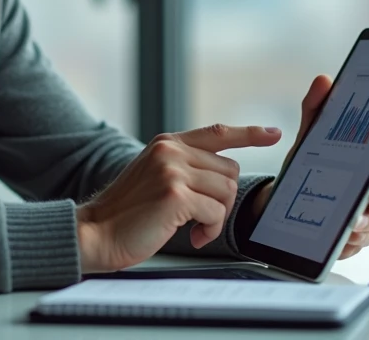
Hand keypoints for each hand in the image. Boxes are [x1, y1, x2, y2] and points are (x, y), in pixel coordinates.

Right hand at [76, 124, 282, 272]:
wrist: (96, 233)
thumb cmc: (127, 213)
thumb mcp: (154, 176)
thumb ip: (184, 167)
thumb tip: (223, 175)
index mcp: (167, 143)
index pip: (217, 132)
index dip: (249, 133)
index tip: (273, 133)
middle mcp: (171, 151)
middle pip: (229, 170)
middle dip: (221, 199)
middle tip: (200, 218)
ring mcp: (173, 170)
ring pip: (226, 192)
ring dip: (216, 218)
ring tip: (193, 228)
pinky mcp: (176, 195)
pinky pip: (216, 213)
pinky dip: (209, 230)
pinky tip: (190, 236)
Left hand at [253, 75, 368, 259]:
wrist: (283, 198)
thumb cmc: (309, 164)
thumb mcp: (310, 136)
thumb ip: (317, 108)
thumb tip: (324, 79)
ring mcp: (365, 219)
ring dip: (366, 223)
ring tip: (351, 222)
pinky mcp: (351, 240)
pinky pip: (359, 244)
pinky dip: (351, 242)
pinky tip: (342, 238)